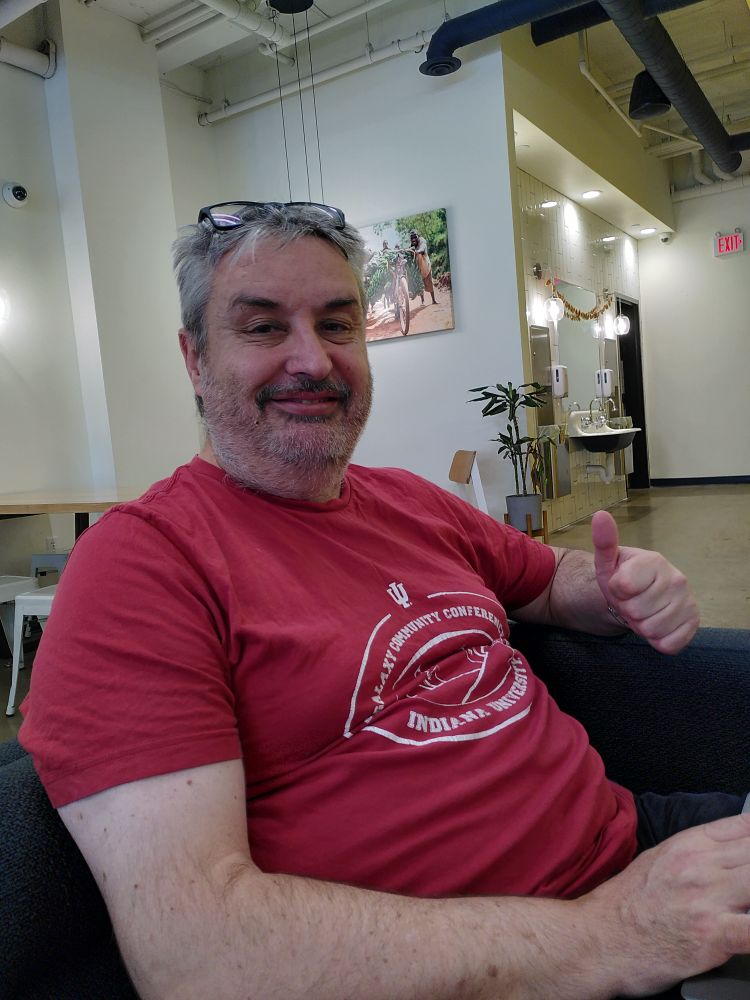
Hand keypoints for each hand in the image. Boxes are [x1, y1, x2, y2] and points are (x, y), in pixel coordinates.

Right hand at [585, 813, 749, 995]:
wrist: (600, 938)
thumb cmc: (628, 904)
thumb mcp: (660, 859)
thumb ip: (700, 850)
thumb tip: (735, 846)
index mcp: (690, 844)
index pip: (745, 826)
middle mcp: (701, 865)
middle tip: (747, 885)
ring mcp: (708, 898)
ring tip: (746, 901)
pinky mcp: (712, 934)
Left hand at [591, 510, 698, 653]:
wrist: (640, 597)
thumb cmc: (622, 578)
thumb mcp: (607, 561)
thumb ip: (604, 541)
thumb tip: (600, 515)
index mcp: (655, 561)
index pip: (623, 587)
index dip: (616, 591)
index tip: (620, 586)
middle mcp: (677, 579)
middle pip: (636, 612)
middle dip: (627, 611)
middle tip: (632, 602)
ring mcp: (688, 601)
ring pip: (651, 630)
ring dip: (640, 626)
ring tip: (643, 612)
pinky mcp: (694, 623)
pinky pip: (668, 644)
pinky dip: (657, 641)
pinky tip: (657, 625)